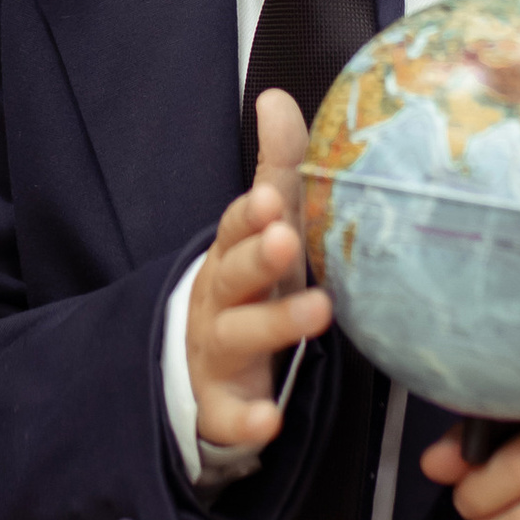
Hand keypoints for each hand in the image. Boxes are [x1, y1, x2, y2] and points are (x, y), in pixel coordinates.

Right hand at [185, 89, 327, 452]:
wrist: (202, 368)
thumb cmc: (251, 287)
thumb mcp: (265, 230)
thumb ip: (277, 166)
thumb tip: (275, 98)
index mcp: (232, 254)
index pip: (237, 226)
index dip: (253, 213)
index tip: (274, 198)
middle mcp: (219, 299)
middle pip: (234, 275)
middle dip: (258, 257)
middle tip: (285, 240)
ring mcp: (217, 352)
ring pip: (239, 337)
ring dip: (274, 324)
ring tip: (317, 314)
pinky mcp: (222, 405)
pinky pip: (231, 415)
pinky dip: (246, 420)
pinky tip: (269, 422)